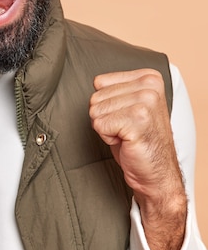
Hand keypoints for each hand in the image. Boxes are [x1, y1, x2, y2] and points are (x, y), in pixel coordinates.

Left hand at [89, 68, 186, 249]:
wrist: (157, 172)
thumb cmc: (139, 140)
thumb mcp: (129, 105)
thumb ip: (114, 89)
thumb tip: (93, 82)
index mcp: (149, 77)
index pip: (100, 82)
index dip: (106, 103)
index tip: (125, 116)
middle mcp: (150, 85)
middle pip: (96, 96)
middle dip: (105, 116)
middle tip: (126, 128)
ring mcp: (146, 101)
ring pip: (96, 110)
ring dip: (107, 128)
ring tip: (126, 134)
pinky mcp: (138, 120)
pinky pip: (100, 125)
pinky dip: (107, 137)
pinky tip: (126, 141)